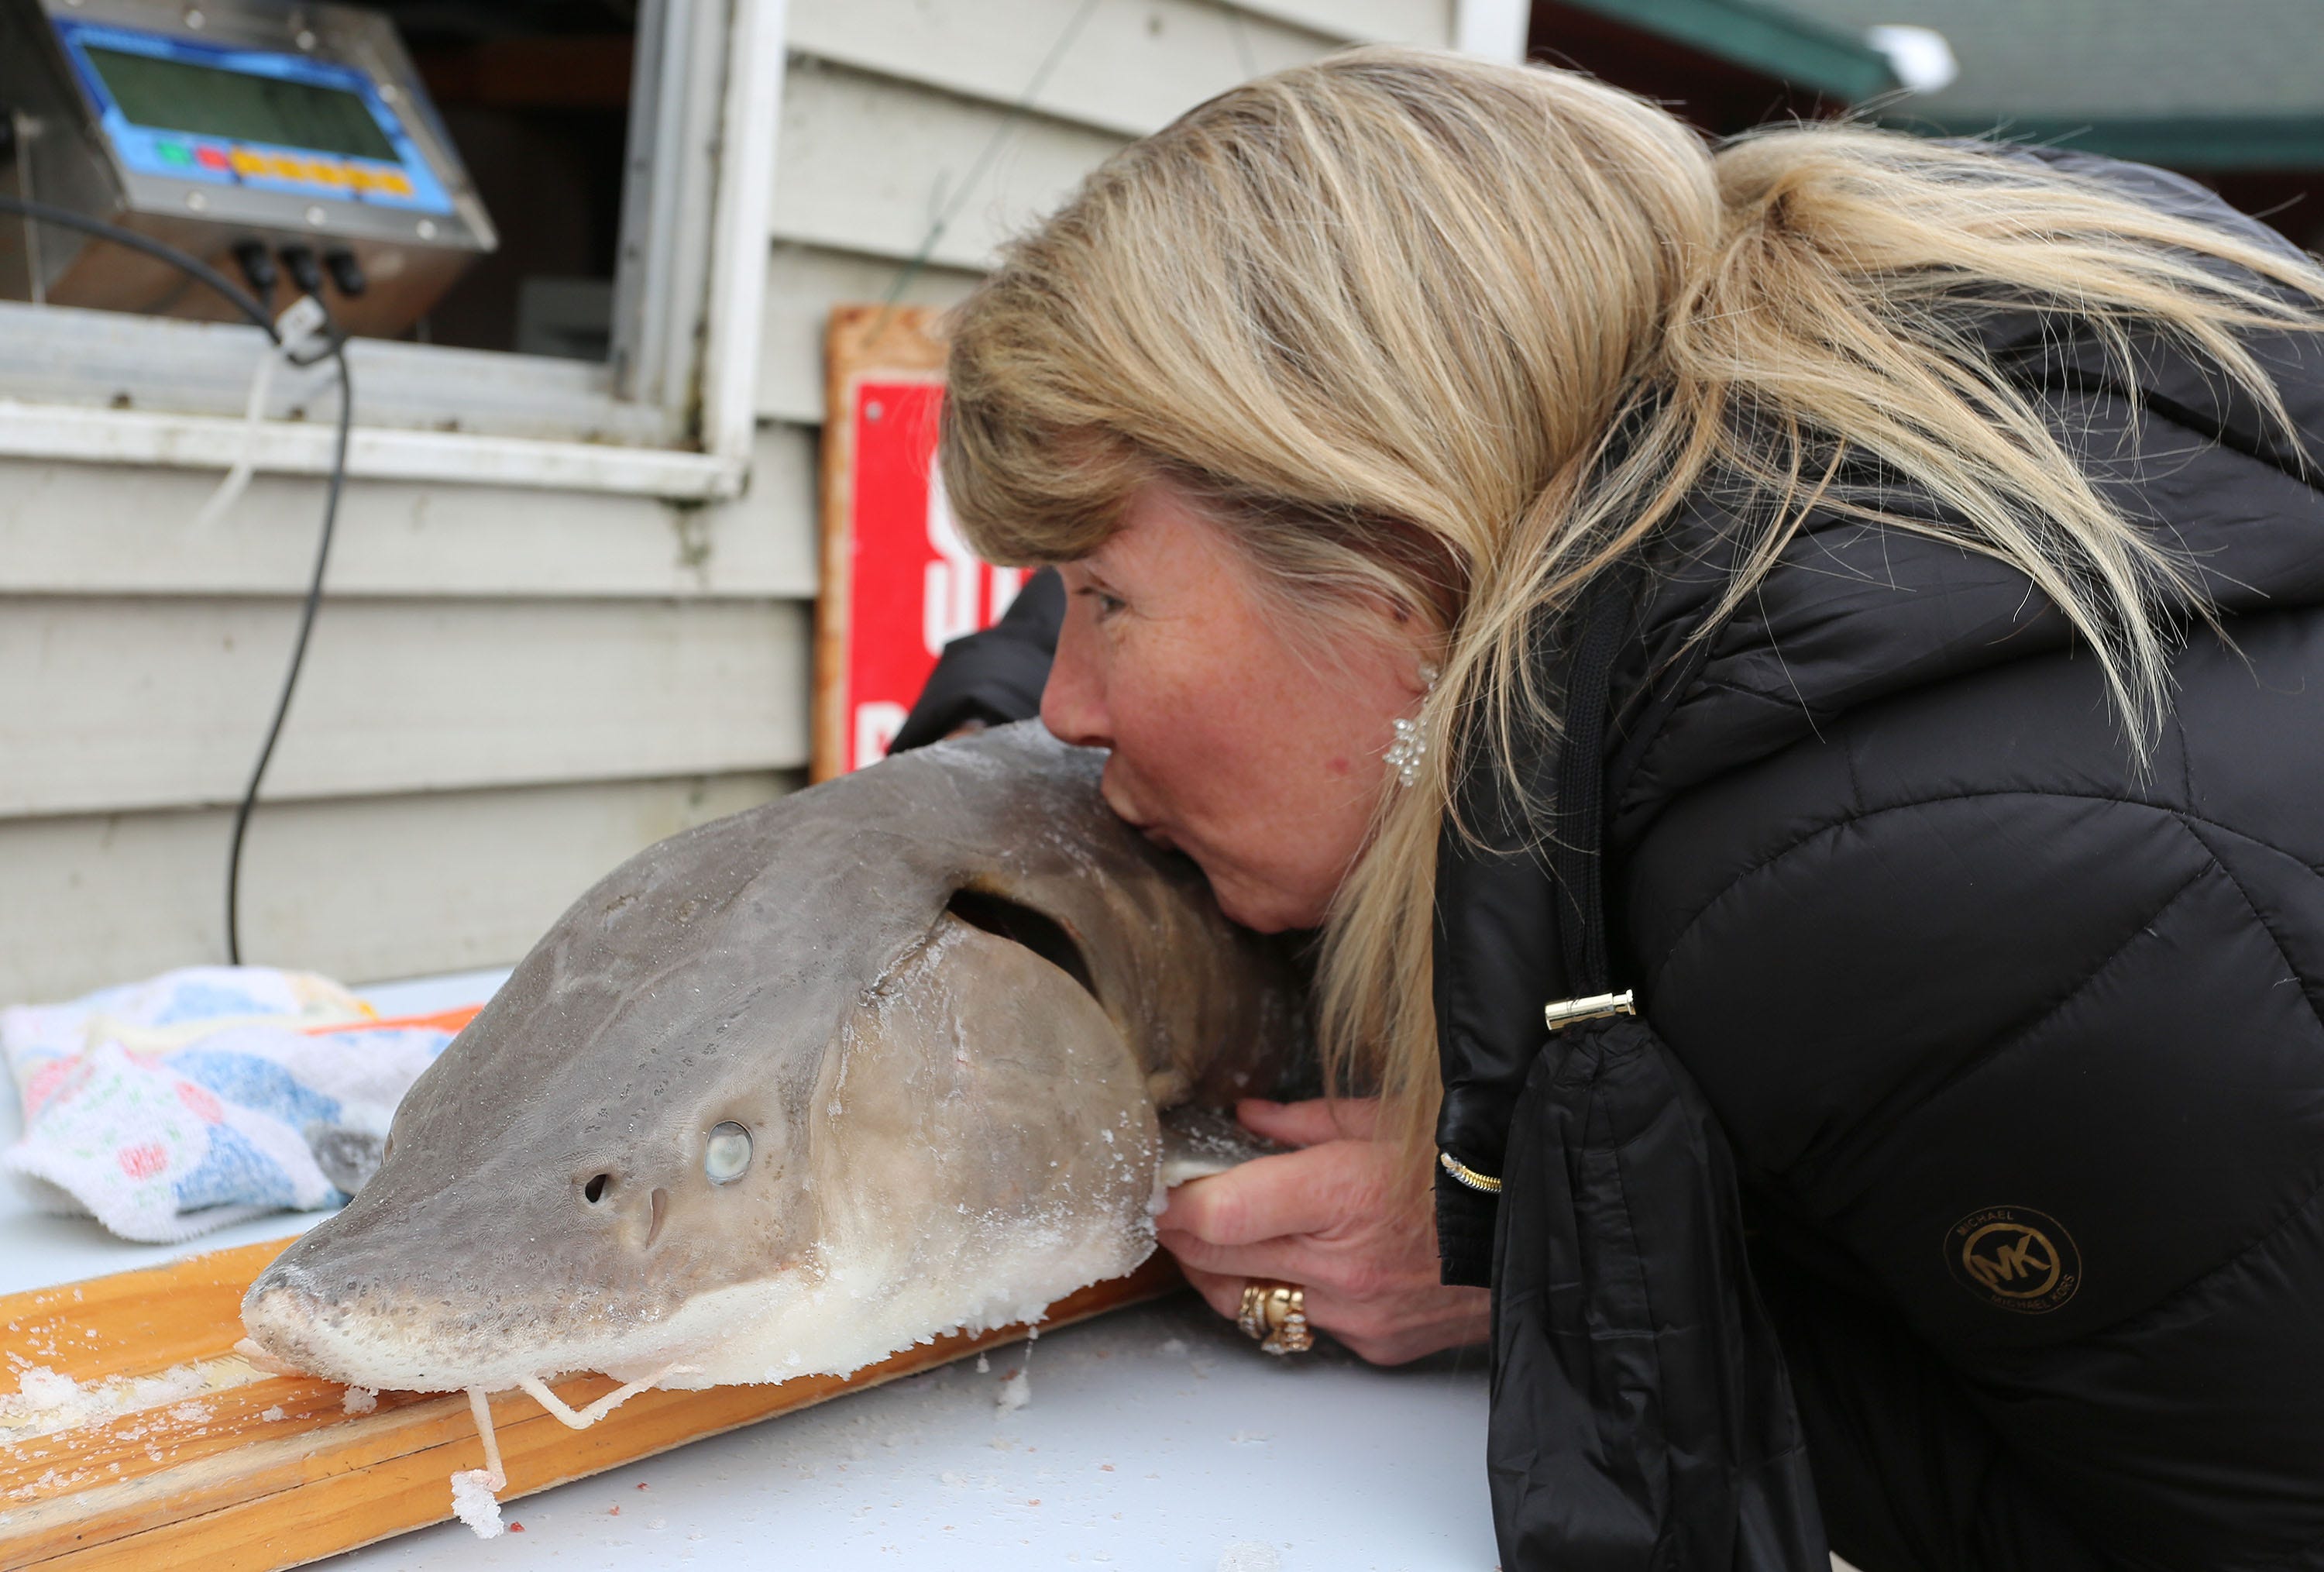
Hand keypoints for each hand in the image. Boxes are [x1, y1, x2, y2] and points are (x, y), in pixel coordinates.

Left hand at [1154, 1097, 1490, 1364]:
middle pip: (1217, 1260)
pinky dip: (1282, 1295)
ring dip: (1219, 1270)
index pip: (1220, 1215)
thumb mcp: (1388, 1119)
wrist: (1546, 1229)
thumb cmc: (1474, 1165)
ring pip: (1247, 1302)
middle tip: (1169, 1206)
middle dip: (1181, 1233)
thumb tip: (1247, 1117)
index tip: (1155, 1186)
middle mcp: (1343, 1267)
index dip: (1174, 1202)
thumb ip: (1304, 1122)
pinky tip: (1287, 1265)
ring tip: (1216, 1236)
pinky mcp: (1374, 1345)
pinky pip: (1301, 1324)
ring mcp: (1357, 1315)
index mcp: (1342, 1196)